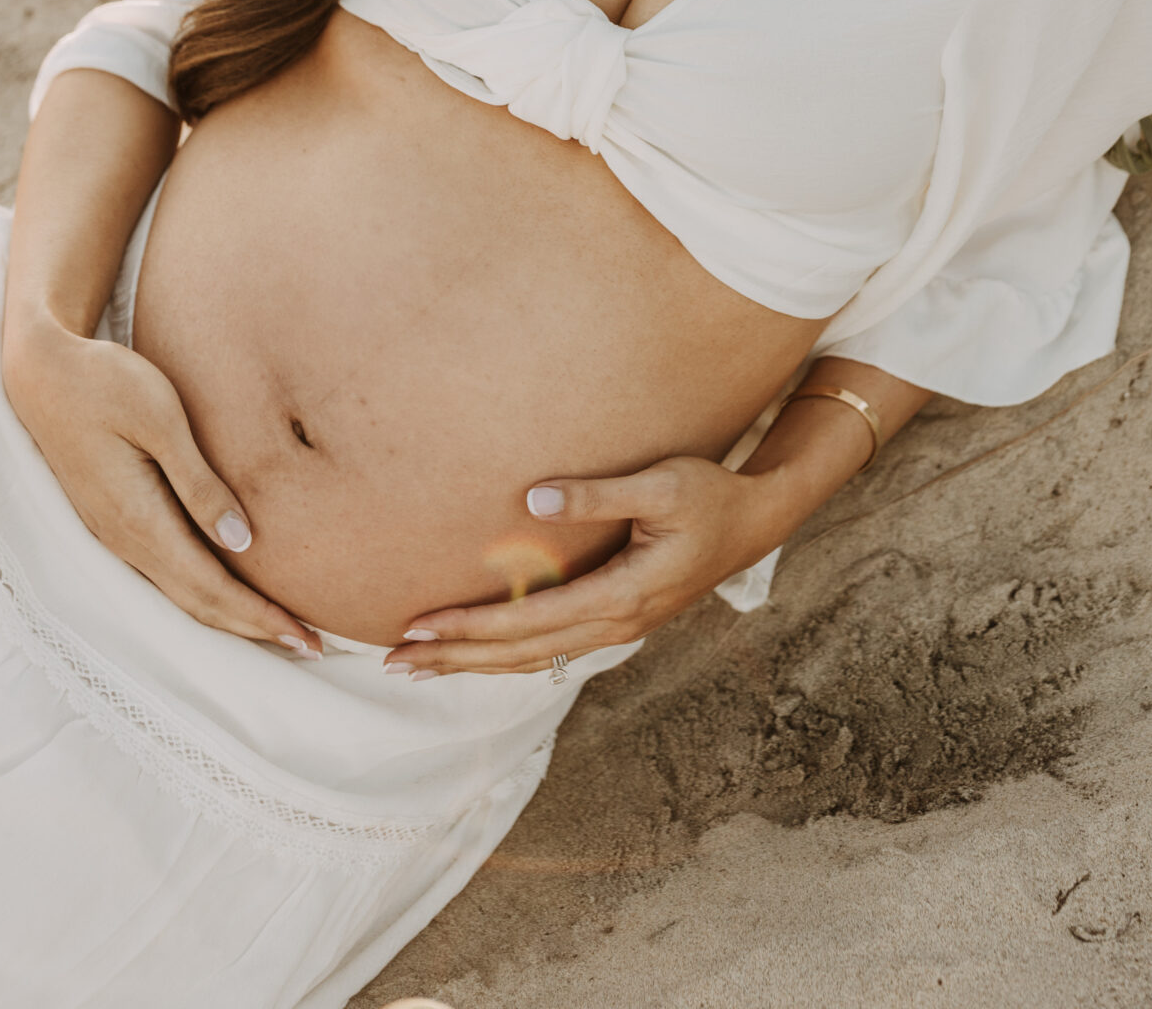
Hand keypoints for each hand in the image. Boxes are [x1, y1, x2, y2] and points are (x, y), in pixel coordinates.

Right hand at [3, 316, 322, 656]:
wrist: (42, 373)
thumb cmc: (106, 384)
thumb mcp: (161, 421)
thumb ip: (200, 484)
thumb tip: (243, 541)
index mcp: (139, 520)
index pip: (210, 588)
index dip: (259, 617)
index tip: (305, 637)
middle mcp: (124, 539)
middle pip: (198, 604)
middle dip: (254, 628)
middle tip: (309, 645)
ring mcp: (115, 533)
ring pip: (181, 592)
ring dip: (230, 614)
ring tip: (278, 625)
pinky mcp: (114, 518)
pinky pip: (167, 571)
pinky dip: (206, 589)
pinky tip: (228, 585)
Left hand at [386, 456, 778, 677]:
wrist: (757, 521)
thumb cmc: (711, 495)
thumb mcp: (662, 482)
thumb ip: (598, 493)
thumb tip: (534, 495)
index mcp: (623, 595)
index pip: (528, 621)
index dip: (469, 627)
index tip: (419, 627)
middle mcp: (617, 624)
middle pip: (521, 654)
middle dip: (455, 659)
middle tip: (394, 664)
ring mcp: (619, 628)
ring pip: (534, 659)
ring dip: (475, 664)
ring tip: (422, 668)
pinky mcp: (619, 619)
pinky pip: (552, 648)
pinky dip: (508, 656)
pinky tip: (481, 655)